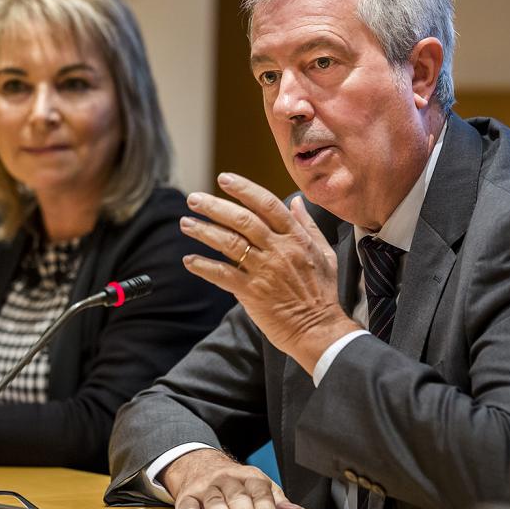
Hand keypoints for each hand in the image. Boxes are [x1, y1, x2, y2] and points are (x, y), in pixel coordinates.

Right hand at [161, 448, 307, 508]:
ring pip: (214, 500)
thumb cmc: (238, 486)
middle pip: (237, 496)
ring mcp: (206, 488)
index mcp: (251, 478)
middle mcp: (228, 480)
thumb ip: (279, 506)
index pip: (260, 492)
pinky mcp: (187, 497)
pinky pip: (187, 506)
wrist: (202, 466)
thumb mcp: (262, 489)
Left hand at [181, 172, 358, 371]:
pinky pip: (223, 275)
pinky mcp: (253, 293)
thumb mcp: (323, 253)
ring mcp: (265, 271)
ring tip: (186, 223)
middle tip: (193, 199)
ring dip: (204, 231)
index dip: (244, 189)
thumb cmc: (323, 292)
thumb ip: (308, 225)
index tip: (224, 179)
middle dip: (215, 206)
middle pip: (242, 220)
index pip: (267, 204)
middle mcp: (279, 250)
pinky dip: (204, 267)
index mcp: (296, 238)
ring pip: (229, 244)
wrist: (320, 330)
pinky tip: (189, 260)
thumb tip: (296, 200)